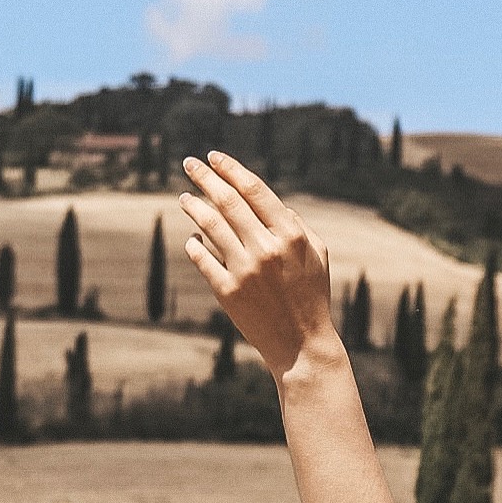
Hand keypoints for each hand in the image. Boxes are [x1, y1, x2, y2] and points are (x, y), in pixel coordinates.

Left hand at [179, 152, 338, 379]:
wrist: (301, 345)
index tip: (214, 157)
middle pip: (227, 201)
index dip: (231, 169)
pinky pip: (203, 259)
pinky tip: (192, 238)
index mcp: (290, 234)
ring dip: (194, 207)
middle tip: (189, 163)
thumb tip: (273, 203)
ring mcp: (244, 270)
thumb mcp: (317, 255)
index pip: (254, 190)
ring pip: (210, 226)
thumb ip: (297, 225)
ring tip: (184, 197)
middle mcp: (266, 248)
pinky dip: (195, 245)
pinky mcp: (228, 292)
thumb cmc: (312, 296)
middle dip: (205, 177)